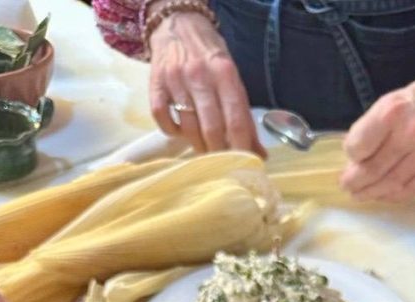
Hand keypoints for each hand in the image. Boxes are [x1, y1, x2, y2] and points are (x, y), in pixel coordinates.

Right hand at [148, 10, 263, 155]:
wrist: (178, 25)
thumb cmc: (211, 57)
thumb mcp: (233, 79)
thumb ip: (244, 116)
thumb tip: (259, 153)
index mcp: (225, 74)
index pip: (236, 120)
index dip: (242, 148)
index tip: (244, 164)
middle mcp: (199, 76)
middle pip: (212, 128)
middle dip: (220, 152)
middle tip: (223, 162)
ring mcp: (175, 80)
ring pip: (188, 127)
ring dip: (198, 145)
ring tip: (205, 150)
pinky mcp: (155, 84)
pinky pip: (162, 118)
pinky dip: (173, 132)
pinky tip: (181, 132)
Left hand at [341, 73, 414, 202]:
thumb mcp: (389, 102)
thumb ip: (370, 128)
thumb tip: (353, 159)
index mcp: (392, 113)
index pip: (359, 146)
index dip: (351, 156)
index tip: (350, 158)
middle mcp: (410, 134)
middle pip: (373, 169)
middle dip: (355, 182)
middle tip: (347, 186)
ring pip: (391, 184)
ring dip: (371, 193)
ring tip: (360, 194)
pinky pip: (410, 190)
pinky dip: (392, 196)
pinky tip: (383, 195)